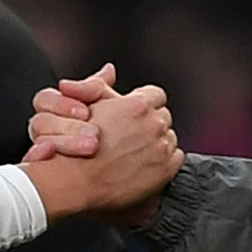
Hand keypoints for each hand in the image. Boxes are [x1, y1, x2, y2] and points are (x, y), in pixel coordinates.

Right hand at [18, 69, 180, 221]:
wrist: (75, 181)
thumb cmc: (76, 143)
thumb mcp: (86, 104)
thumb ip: (101, 84)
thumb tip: (110, 69)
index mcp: (138, 105)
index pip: (156, 95)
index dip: (144, 105)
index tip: (134, 116)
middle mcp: (154, 123)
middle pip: (163, 116)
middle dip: (150, 124)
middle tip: (131, 136)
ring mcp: (161, 147)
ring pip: (170, 137)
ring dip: (157, 142)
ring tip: (134, 153)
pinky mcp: (166, 169)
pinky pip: (176, 157)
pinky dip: (164, 160)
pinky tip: (143, 165)